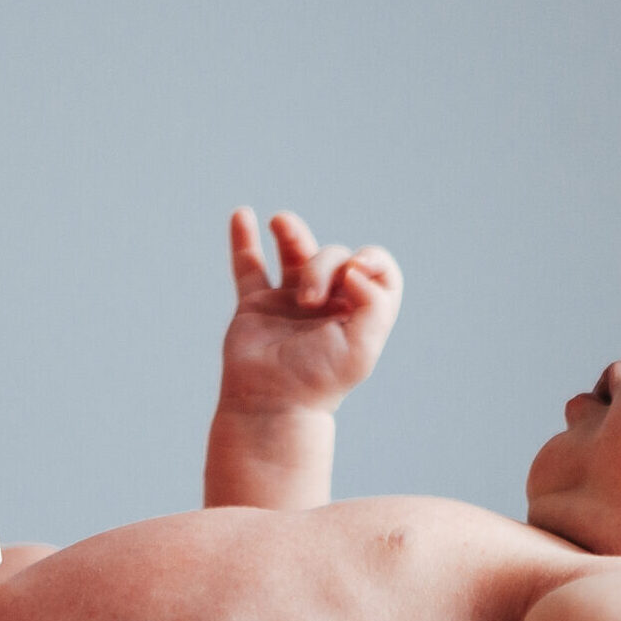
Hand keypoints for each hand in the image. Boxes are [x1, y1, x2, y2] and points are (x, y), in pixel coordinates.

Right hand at [220, 208, 401, 416]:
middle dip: (324, 266)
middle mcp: (328, 304)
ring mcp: (290, 302)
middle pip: (335, 256)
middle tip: (310, 301)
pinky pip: (249, 265)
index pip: (377, 270)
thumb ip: (374, 304)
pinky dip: (244, 239)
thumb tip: (354, 269)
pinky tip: (242, 215)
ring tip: (281, 223)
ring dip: (292, 231)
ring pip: (296, 251)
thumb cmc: (318, 381)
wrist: (270, 405)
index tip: (356, 270)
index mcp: (359, 314)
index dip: (372, 260)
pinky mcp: (256, 304)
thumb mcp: (362, 347)